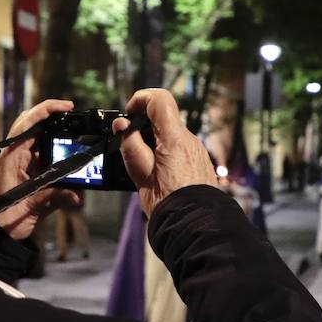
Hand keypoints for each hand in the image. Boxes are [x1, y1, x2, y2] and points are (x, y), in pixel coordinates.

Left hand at [0, 98, 78, 239]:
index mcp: (11, 156)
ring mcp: (14, 159)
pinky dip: (51, 147)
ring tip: (71, 130)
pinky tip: (63, 150)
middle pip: (31, 122)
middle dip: (52, 115)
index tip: (67, 107)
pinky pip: (36, 150)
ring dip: (52, 131)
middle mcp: (11, 153)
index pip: (28, 122)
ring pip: (34, 135)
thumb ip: (55, 197)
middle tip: (73, 115)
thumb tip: (77, 195)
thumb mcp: (32, 207)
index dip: (47, 110)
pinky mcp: (19, 168)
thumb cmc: (5, 218)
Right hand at [115, 89, 216, 215]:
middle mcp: (189, 139)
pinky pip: (180, 149)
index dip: (140, 99)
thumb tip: (121, 125)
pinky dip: (166, 153)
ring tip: (144, 165)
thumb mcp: (140, 172)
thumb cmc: (168, 201)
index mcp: (175, 137)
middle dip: (144, 126)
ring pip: (172, 135)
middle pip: (164, 118)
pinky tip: (158, 173)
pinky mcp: (199, 162)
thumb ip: (129, 144)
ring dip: (155, 141)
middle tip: (130, 145)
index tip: (129, 114)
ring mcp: (197, 150)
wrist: (194, 223)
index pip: (159, 99)